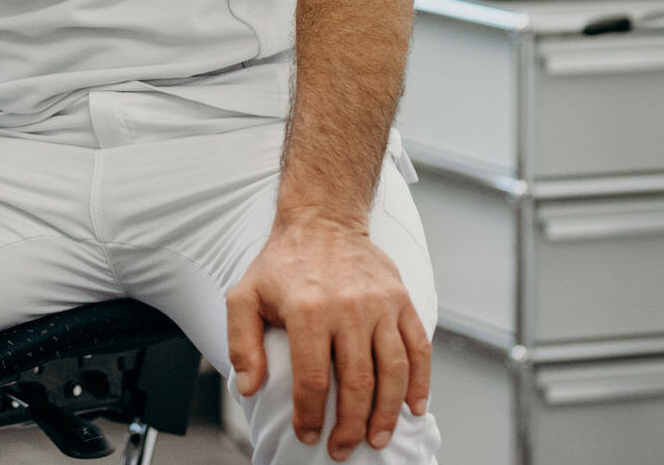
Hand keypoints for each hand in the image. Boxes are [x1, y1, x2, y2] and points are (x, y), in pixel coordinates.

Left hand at [225, 215, 430, 459]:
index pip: (312, 378)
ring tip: (378, 438)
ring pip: (394, 371)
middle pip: (357, 382)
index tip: (309, 435)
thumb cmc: (281, 264)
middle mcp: (347, 308)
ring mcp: (380, 304)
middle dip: (350, 425)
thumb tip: (250, 387)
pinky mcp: (402, 300)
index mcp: (306, 310)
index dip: (310, 414)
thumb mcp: (244, 295)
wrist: (322, 220)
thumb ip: (241, 343)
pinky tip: (414, 408)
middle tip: (342, 448)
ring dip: (388, 412)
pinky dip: (421, 382)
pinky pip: (420, 348)